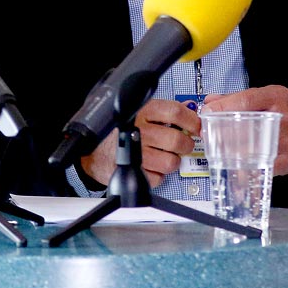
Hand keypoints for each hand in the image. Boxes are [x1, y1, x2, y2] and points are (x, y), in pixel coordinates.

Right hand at [79, 98, 198, 188]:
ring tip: (164, 156)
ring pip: (172, 162)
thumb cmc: (117, 130)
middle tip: (182, 144)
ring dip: (172, 161)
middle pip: (177, 140)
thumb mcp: (137, 112)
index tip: (197, 126)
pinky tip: (151, 166)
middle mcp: (139, 131)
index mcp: (141, 112)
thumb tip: (190, 109)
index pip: (175, 112)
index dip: (191, 120)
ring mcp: (136, 154)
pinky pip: (159, 178)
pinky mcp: (133, 173)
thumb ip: (163, 111)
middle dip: (185, 145)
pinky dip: (158, 175)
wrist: (91, 150)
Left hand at [203, 85, 287, 175]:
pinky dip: (246, 169)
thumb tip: (209, 103)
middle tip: (208, 135)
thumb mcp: (263, 98)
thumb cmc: (282, 112)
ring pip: (254, 148)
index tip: (207, 113)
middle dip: (224, 132)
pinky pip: (262, 166)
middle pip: (249, 125)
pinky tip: (234, 169)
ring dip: (232, 152)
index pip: (248, 100)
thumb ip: (236, 99)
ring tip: (217, 151)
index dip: (225, 107)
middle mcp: (285, 116)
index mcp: (277, 97)